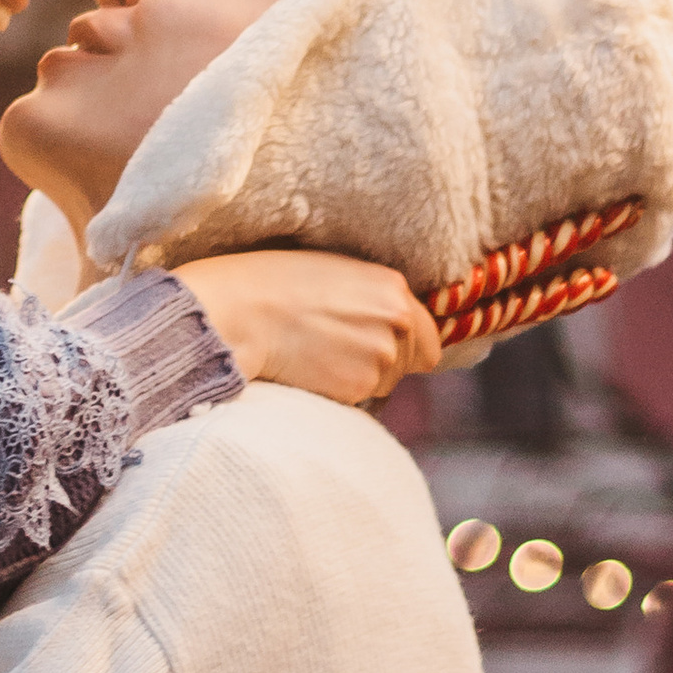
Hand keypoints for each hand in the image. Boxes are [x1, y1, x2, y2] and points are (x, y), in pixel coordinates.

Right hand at [170, 250, 441, 407]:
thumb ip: (377, 299)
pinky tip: (313, 368)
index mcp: (395, 288)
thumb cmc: (277, 284)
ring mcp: (381, 358)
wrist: (243, 313)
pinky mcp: (359, 388)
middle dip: (386, 362)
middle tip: (343, 350)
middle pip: (413, 363)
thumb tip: (397, 323)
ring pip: (386, 383)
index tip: (383, 345)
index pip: (430, 336)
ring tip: (321, 354)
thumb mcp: (338, 273)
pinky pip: (361, 399)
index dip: (409, 344)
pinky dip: (341, 390)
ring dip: (362, 377)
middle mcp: (398, 323)